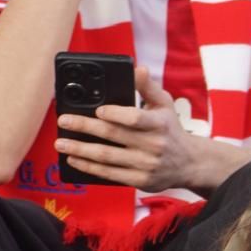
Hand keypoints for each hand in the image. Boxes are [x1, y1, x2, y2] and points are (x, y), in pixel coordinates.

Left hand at [55, 66, 201, 191]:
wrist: (190, 164)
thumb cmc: (171, 130)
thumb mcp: (165, 106)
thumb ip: (148, 87)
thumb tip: (138, 69)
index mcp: (159, 124)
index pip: (136, 118)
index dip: (115, 114)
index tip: (98, 110)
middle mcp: (153, 145)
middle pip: (114, 135)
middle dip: (85, 127)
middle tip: (64, 121)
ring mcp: (146, 165)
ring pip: (107, 156)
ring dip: (80, 150)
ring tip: (61, 143)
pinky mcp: (140, 181)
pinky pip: (109, 174)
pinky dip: (89, 167)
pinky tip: (74, 160)